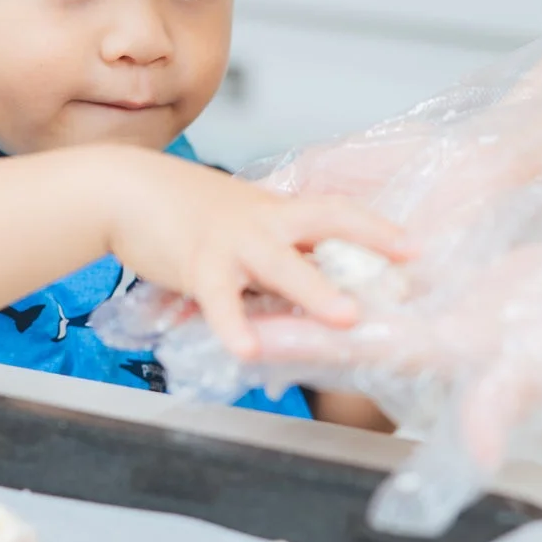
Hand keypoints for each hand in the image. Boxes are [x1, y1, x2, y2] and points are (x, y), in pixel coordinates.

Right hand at [98, 147, 410, 358]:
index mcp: (276, 211)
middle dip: (370, 241)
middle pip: (326, 221)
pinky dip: (234, 325)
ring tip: (346, 317)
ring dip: (315, 289)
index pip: (337, 211)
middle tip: (408, 268)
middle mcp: (263, 222)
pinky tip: (248, 351)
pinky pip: (220, 300)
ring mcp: (232, 242)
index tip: (416, 246)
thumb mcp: (237, 221)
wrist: (125, 191)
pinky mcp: (197, 266)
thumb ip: (271, 249)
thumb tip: (301, 289)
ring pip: (281, 264)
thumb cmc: (180, 210)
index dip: (378, 228)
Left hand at [251, 214, 541, 469]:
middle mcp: (447, 332)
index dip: (296, 347)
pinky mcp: (483, 281)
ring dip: (315, 293)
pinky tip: (340, 251)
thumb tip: (474, 456)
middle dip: (281, 321)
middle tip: (218, 312)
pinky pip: (409, 276)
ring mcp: (464, 308)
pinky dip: (369, 265)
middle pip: (345, 329)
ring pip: (371, 301)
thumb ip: (512, 400)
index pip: (353, 351)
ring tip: (257, 277)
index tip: (237, 342)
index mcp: (451, 348)